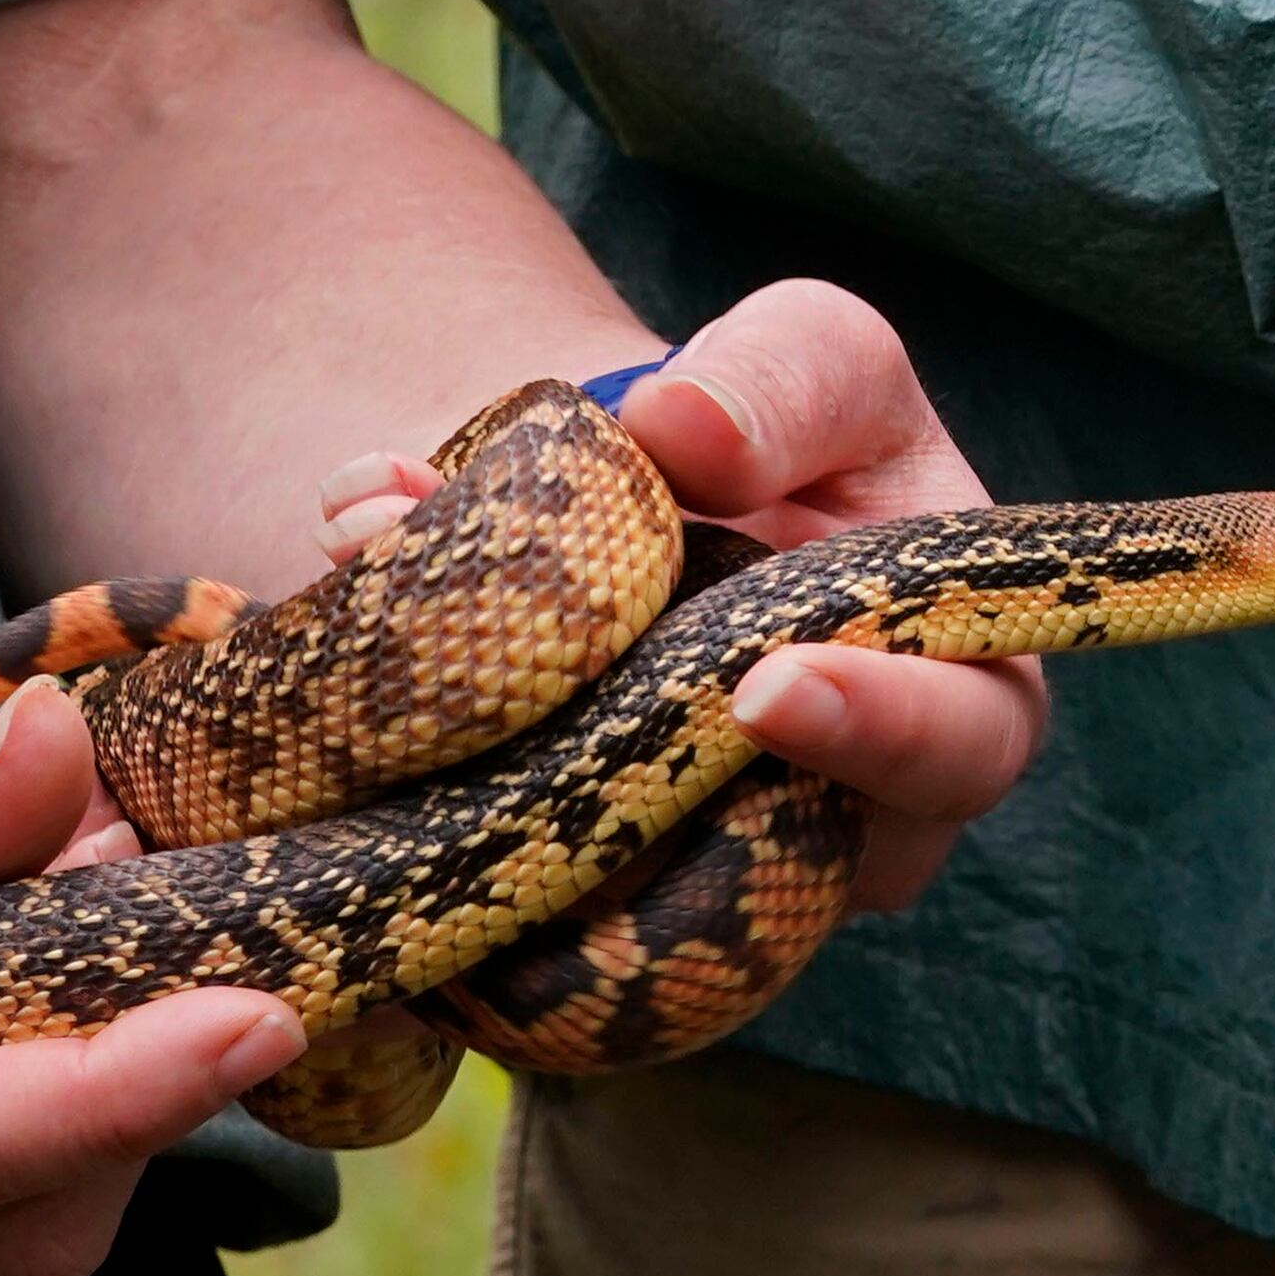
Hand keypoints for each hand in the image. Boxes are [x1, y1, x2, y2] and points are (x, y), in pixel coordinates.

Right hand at [0, 625, 305, 1275]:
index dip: (119, 1094)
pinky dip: (66, 1092)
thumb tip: (70, 760)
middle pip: (10, 1217)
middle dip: (132, 1087)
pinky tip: (56, 950)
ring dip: (111, 1088)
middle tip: (161, 891)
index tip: (263, 1014)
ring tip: (89, 896)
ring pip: (19, 1223)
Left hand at [319, 281, 1049, 913]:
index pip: (962, 748)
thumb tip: (685, 432)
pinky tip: (312, 651)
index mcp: (958, 699)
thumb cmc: (764, 436)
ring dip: (485, 774)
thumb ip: (782, 377)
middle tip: (553, 733)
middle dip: (655, 797)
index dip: (887, 732)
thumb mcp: (808, 360)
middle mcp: (847, 831)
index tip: (771, 687)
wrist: (610, 513)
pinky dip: (394, 786)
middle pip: (783, 878)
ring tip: (365, 589)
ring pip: (619, 902)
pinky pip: (494, 906)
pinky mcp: (564, 915)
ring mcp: (705, 892)